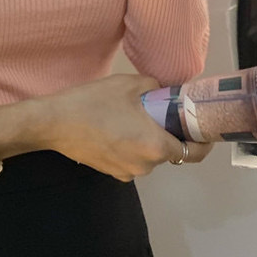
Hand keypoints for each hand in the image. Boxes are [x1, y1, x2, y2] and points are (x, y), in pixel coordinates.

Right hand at [39, 73, 213, 181]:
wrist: (52, 123)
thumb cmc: (93, 102)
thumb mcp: (129, 84)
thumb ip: (155, 88)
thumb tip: (163, 91)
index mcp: (155, 146)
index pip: (194, 153)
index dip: (203, 141)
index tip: (202, 128)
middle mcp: (145, 166)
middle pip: (170, 152)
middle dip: (169, 134)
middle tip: (160, 112)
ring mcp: (126, 172)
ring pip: (148, 155)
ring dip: (148, 140)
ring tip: (133, 118)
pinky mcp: (110, 172)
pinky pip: (131, 159)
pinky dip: (130, 146)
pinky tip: (115, 128)